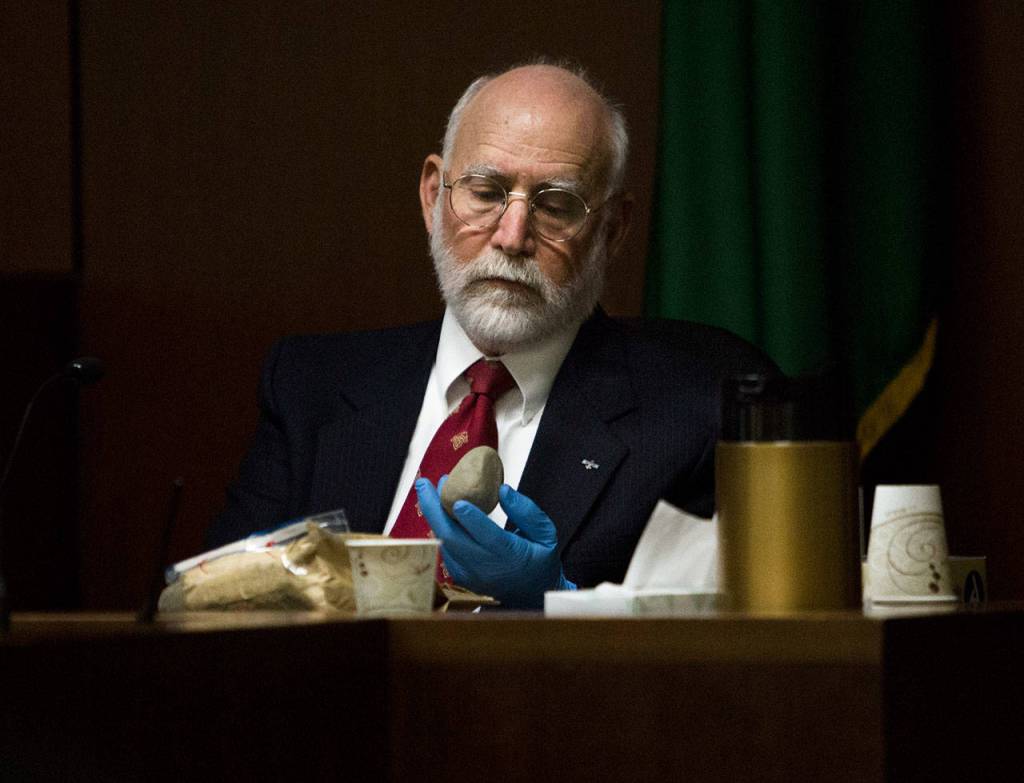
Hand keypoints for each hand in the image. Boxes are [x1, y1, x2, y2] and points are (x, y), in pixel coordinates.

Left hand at [414, 478, 575, 608]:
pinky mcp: (460, 575)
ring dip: (433, 514)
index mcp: (511, 556)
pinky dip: (439, 526)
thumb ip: (527, 512)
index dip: (472, 520)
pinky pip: (445, 547)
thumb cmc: (539, 560)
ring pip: (444, 541)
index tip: (458, 502)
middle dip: (434, 508)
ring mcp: (469, 573)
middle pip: (453, 538)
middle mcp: (486, 567)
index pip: (489, 538)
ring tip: (430, 490)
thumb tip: (503, 490)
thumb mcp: (546, 534)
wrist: (530, 596)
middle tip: (425, 484)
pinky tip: (437, 509)